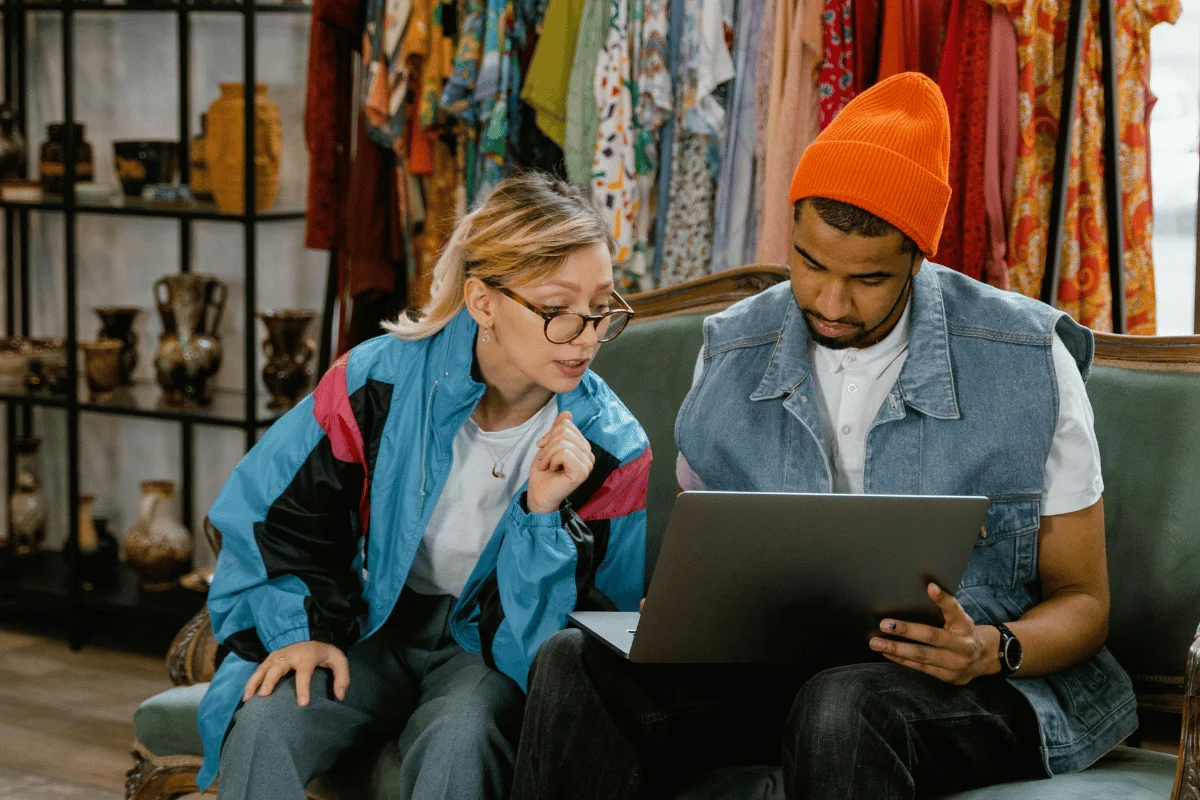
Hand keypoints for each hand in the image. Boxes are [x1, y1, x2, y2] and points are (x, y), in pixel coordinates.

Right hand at [241, 640, 350, 706]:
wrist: (314, 637)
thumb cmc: (325, 653)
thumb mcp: (339, 661)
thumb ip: (342, 677)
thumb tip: (339, 697)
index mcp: (307, 656)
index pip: (304, 672)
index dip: (303, 688)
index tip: (302, 704)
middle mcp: (290, 654)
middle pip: (277, 667)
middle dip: (270, 681)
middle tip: (264, 696)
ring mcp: (278, 655)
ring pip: (263, 668)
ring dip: (255, 682)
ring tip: (248, 699)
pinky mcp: (271, 658)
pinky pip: (258, 670)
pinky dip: (251, 682)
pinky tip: (246, 696)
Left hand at [528, 411, 594, 513]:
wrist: (538, 493)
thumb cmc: (544, 472)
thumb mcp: (549, 445)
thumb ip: (558, 430)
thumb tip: (567, 413)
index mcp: (583, 447)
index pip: (567, 425)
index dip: (550, 435)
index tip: (544, 449)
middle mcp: (589, 455)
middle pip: (565, 431)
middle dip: (548, 445)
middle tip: (545, 460)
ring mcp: (588, 464)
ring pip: (563, 442)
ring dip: (548, 454)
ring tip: (547, 466)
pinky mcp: (582, 472)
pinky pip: (564, 453)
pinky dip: (552, 460)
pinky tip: (552, 469)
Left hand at [868, 583, 999, 685]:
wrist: (985, 659)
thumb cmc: (964, 632)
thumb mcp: (960, 617)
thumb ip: (945, 606)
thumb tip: (928, 586)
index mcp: (965, 626)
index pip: (954, 610)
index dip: (943, 599)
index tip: (931, 587)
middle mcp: (962, 646)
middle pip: (932, 636)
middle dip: (906, 631)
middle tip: (884, 625)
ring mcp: (955, 664)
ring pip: (922, 656)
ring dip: (896, 649)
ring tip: (876, 643)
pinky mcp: (947, 676)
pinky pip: (920, 667)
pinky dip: (902, 660)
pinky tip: (887, 653)